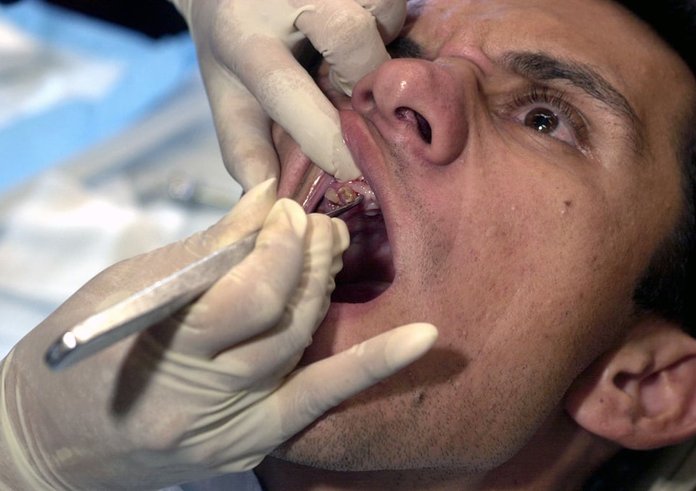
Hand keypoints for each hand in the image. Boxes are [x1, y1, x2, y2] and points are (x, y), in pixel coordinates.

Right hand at [0, 180, 436, 489]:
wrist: (60, 438)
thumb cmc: (82, 355)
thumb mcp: (128, 287)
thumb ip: (206, 250)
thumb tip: (264, 202)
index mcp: (162, 344)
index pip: (245, 289)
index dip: (276, 243)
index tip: (286, 208)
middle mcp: (202, 392)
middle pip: (281, 313)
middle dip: (304, 255)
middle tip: (313, 220)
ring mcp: (233, 422)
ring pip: (301, 343)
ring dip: (322, 285)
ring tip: (328, 245)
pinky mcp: (254, 439)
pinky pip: (320, 397)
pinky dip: (373, 365)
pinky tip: (424, 338)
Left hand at [170, 0, 406, 189]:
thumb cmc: (236, 52)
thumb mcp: (229, 99)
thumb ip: (246, 149)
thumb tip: (271, 202)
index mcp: (240, 37)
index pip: (283, 88)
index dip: (321, 134)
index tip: (347, 166)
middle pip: (348, 34)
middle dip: (364, 75)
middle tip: (356, 94)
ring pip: (382, 7)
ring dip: (382, 42)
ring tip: (354, 56)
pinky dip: (388, 21)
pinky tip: (364, 33)